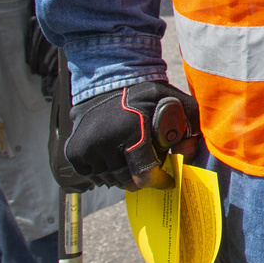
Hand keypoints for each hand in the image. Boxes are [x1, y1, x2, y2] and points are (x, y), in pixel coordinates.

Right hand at [62, 81, 201, 189]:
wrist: (108, 82)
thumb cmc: (146, 95)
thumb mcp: (174, 101)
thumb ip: (189, 125)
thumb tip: (190, 153)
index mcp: (131, 131)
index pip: (144, 174)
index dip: (158, 181)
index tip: (166, 180)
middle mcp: (105, 142)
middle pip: (126, 181)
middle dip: (142, 177)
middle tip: (148, 164)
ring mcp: (86, 148)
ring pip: (109, 180)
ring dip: (123, 174)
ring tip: (131, 156)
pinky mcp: (73, 151)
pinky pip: (92, 175)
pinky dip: (105, 171)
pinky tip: (115, 155)